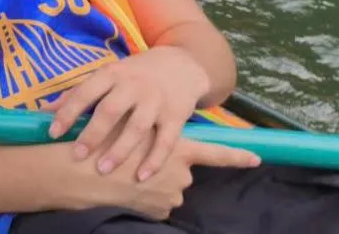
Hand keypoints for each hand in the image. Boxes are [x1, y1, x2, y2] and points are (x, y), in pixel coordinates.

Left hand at [46, 47, 210, 180]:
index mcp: (111, 74)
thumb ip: (78, 93)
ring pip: (136, 128)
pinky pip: (165, 141)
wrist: (181, 65)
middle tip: (76, 155)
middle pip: (110, 111)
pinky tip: (141, 177)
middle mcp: (133, 86)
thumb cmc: (134, 74)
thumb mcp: (107, 75)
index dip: (68, 112)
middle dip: (92, 134)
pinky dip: (154, 160)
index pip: (85, 93)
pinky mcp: (176, 117)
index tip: (53, 132)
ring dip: (119, 151)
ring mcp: (156, 101)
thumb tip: (44, 111)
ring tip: (102, 170)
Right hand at [92, 137, 260, 220]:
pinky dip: (143, 200)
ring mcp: (172, 196)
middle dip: (162, 170)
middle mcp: (181, 174)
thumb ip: (149, 132)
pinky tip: (124, 191)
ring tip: (124, 176)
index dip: (237, 156)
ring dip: (151, 186)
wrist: (82, 171)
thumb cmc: (104, 141)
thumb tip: (151, 136)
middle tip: (135, 163)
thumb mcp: (129, 126)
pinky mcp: (158, 212)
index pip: (216, 153)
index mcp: (178, 148)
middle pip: (180, 172)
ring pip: (166, 190)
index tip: (257, 159)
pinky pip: (155, 205)